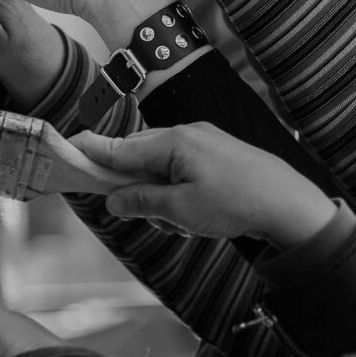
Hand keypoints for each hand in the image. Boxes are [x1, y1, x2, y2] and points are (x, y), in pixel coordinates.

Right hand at [71, 123, 338, 248]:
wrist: (289, 202)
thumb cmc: (236, 202)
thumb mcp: (180, 210)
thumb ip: (142, 201)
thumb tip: (113, 199)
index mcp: (174, 142)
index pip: (121, 146)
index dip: (92, 151)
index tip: (66, 148)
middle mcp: (187, 133)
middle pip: (141, 156)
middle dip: (138, 189)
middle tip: (155, 217)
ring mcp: (205, 141)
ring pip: (163, 168)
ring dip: (163, 197)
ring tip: (185, 223)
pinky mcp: (218, 153)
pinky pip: (184, 170)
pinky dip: (180, 194)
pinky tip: (197, 217)